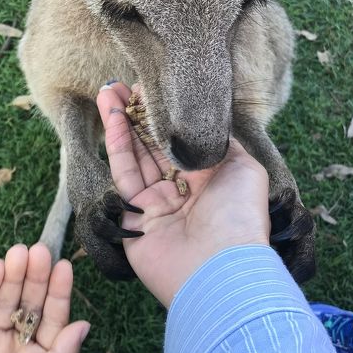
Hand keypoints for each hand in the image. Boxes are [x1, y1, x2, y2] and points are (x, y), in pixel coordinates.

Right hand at [0, 244, 89, 352]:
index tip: (64, 266)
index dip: (59, 293)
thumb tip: (85, 324)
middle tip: (41, 250)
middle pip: (31, 304)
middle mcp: (19, 347)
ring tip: (19, 252)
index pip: (54, 319)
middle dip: (36, 278)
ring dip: (14, 276)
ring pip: (6, 301)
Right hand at [96, 82, 270, 306]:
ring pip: (134, 155)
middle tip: (120, 84)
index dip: (164, 113)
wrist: (221, 267)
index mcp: (209, 180)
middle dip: (136, 114)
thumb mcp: (245, 169)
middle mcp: (182, 190)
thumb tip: (208, 123)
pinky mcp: (133, 217)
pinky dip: (116, 144)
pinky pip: (123, 174)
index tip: (150, 87)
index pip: (181, 140)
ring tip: (106, 90)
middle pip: (153, 144)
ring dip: (119, 122)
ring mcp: (156, 204)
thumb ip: (224, 142)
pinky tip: (111, 118)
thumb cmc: (240, 217)